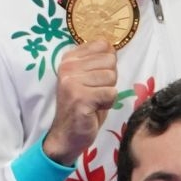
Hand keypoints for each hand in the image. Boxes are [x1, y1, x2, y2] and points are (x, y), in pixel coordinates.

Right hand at [43, 42, 118, 164]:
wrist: (67, 135)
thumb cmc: (83, 106)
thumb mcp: (89, 78)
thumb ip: (98, 61)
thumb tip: (113, 47)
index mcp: (69, 58)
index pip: (103, 45)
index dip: (106, 64)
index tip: (94, 79)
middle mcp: (68, 67)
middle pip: (110, 61)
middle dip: (109, 79)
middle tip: (95, 93)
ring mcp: (72, 81)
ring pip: (111, 77)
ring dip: (107, 93)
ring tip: (94, 101)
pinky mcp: (80, 97)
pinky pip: (111, 93)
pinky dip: (107, 103)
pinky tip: (94, 108)